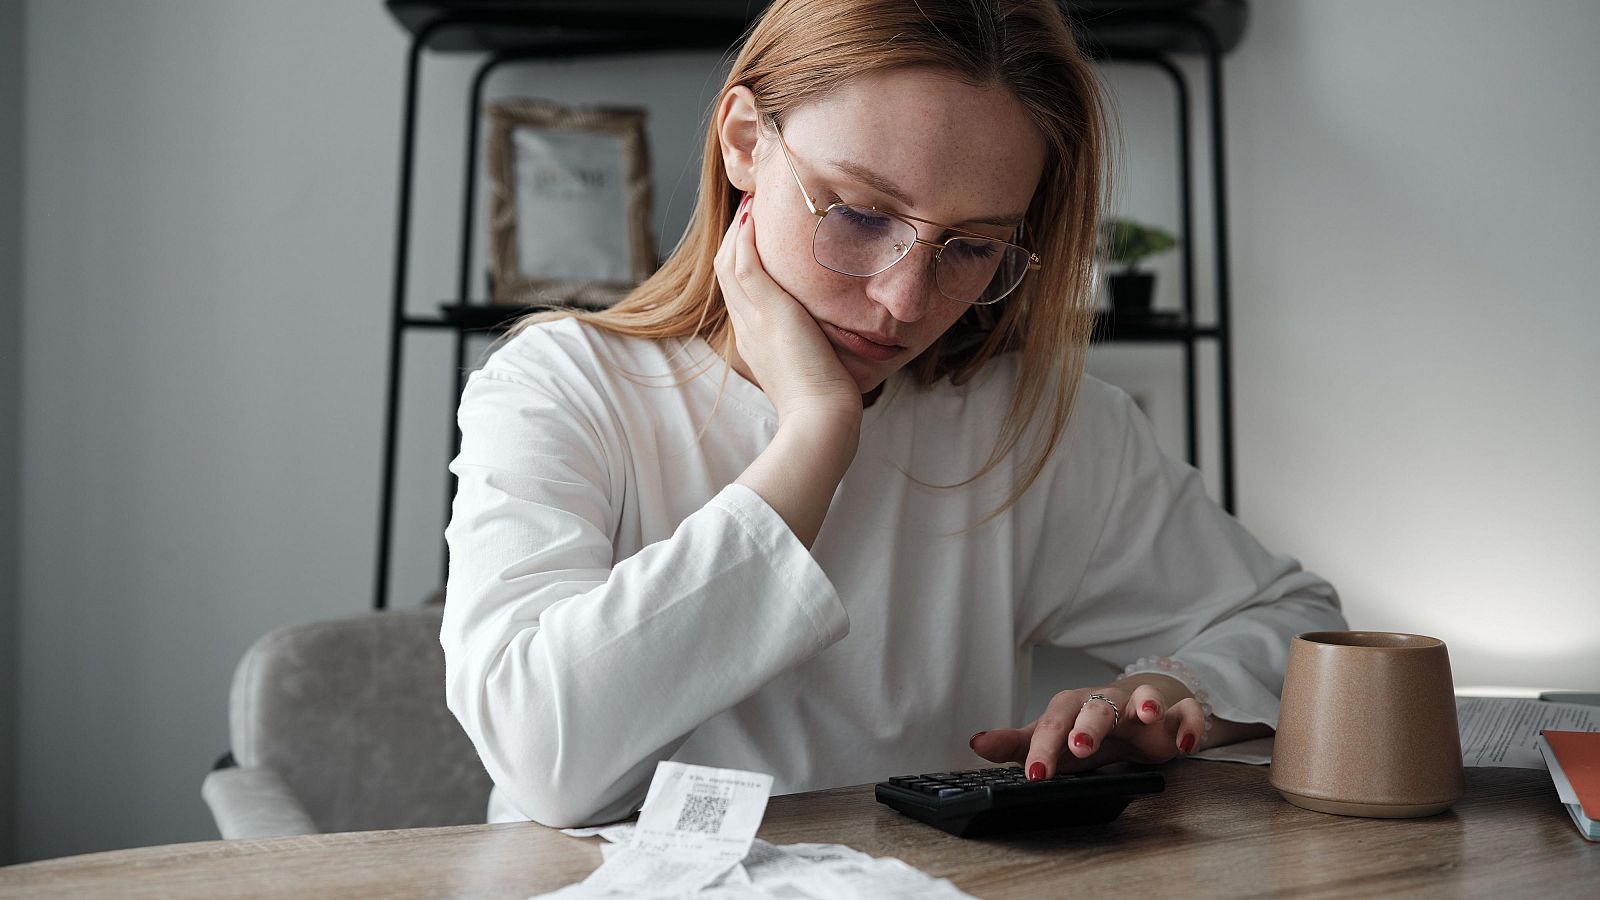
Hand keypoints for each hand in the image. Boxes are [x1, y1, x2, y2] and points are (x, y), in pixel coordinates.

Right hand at [714, 192, 862, 425]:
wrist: (819, 419)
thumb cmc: (827, 402)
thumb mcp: (817, 365)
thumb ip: (819, 345)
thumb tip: (838, 335)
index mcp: (756, 339)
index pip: (741, 290)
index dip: (744, 260)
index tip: (757, 237)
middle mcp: (747, 326)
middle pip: (727, 270)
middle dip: (736, 237)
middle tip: (749, 208)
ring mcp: (752, 318)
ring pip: (730, 262)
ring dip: (738, 229)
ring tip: (750, 202)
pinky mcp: (766, 311)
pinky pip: (745, 263)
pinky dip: (745, 237)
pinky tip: (754, 214)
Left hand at [969, 684, 1206, 779]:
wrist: (1134, 714)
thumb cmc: (1085, 729)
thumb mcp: (1052, 739)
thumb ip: (1016, 744)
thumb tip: (976, 743)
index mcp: (1072, 708)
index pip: (1053, 723)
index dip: (1043, 747)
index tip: (1035, 774)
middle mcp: (1106, 702)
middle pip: (1097, 705)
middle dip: (1089, 724)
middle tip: (1080, 747)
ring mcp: (1141, 706)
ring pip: (1144, 697)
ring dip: (1146, 703)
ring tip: (1148, 716)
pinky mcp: (1174, 716)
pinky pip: (1186, 713)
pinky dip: (1189, 723)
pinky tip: (1185, 743)